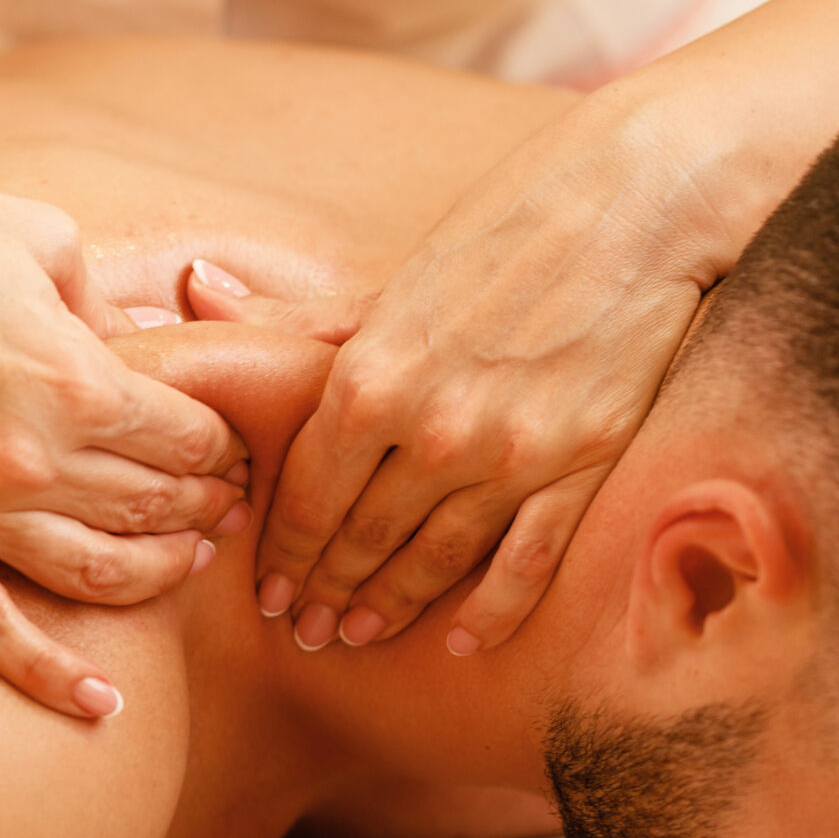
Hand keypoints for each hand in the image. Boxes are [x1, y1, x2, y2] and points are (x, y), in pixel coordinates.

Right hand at [0, 138, 246, 715]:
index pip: (189, 440)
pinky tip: (101, 707)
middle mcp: (26, 459)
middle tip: (223, 506)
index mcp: (75, 380)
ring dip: (155, 575)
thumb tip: (161, 340)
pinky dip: (47, 676)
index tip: (231, 448)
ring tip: (182, 564)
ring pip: (93, 576)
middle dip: (204, 508)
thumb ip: (112, 305)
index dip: (224, 447)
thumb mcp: (44, 241)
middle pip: (152, 509)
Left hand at [187, 94, 723, 653]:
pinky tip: (464, 640)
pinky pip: (527, 561)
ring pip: (435, 559)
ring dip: (392, 605)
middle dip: (328, 591)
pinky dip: (493, 608)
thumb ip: (302, 315)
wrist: (640, 196)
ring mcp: (511, 453)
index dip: (284, 552)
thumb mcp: (397, 274)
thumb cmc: (510, 223)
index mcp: (373, 375)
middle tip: (306, 631)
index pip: (309, 493)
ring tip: (362, 635)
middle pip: (363, 537)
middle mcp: (433, 427)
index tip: (269, 592)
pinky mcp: (582, 463)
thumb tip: (198, 292)